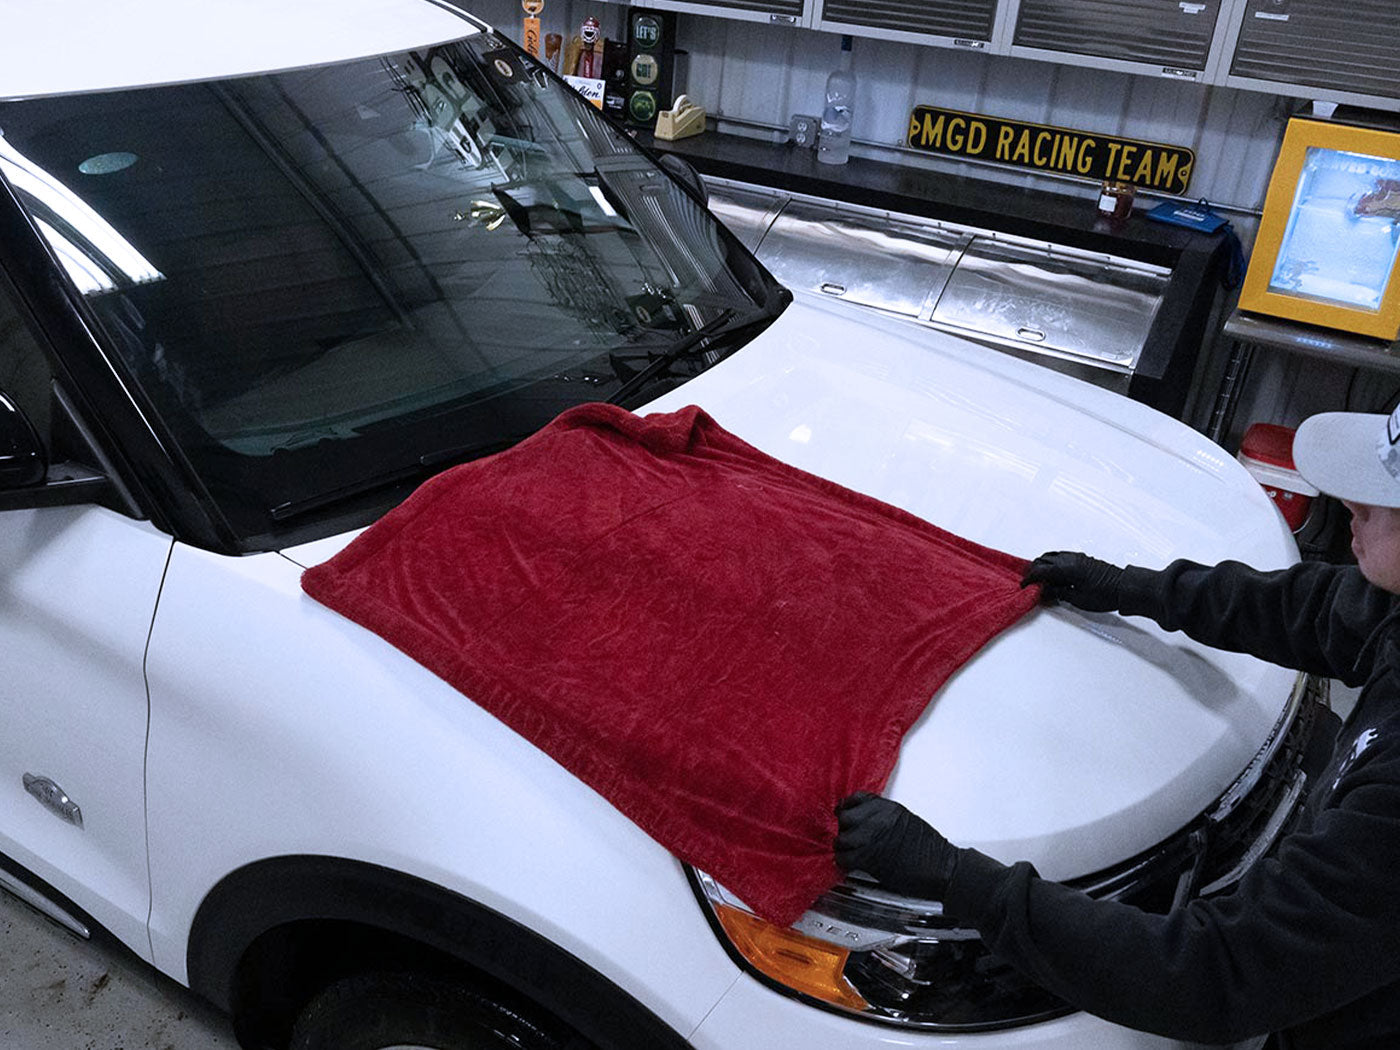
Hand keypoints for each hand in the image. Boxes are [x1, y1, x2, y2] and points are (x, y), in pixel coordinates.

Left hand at [834, 792, 960, 899]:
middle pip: (844, 817)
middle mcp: (877, 820)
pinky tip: (850, 864)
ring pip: (841, 839)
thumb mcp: (907, 820)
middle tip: (848, 836)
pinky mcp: (870, 859)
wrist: (941, 868)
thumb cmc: (929, 848)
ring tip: (849, 852)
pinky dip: (844, 862)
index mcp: (888, 808)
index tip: (842, 812)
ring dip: (843, 848)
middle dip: (844, 828)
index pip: (856, 798)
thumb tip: (865, 819)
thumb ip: (884, 815)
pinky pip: (845, 858)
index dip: (846, 807)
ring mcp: (872, 838)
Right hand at [1021, 551, 1123, 612]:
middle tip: (1031, 583)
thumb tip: (1045, 592)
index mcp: (1066, 569)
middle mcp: (1070, 559)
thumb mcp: (1078, 599)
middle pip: (1043, 560)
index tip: (1024, 586)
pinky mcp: (1083, 559)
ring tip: (1042, 579)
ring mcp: (1077, 557)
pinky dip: (1054, 563)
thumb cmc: (1104, 595)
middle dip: (1034, 570)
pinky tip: (1056, 575)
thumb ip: (1058, 593)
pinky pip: (1062, 557)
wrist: (1125, 589)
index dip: (1030, 578)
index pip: (1040, 571)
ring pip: (1052, 556)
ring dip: (1044, 565)